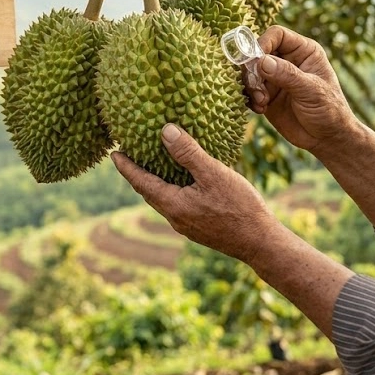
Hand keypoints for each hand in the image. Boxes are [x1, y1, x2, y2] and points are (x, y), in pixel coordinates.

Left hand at [112, 123, 280, 263]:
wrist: (261, 243)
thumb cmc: (239, 207)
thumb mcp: (213, 173)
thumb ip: (188, 153)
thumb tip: (165, 131)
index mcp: (173, 205)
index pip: (141, 182)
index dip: (126, 167)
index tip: (114, 153)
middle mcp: (175, 218)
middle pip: (149, 192)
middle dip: (138, 174)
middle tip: (130, 156)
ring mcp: (187, 225)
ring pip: (164, 199)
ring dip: (155, 182)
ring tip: (153, 165)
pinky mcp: (199, 227)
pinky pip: (177, 204)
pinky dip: (172, 189)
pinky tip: (183, 181)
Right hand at [247, 25, 357, 154]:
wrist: (328, 139)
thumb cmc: (330, 110)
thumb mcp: (312, 91)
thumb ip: (288, 75)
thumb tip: (261, 61)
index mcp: (304, 51)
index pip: (277, 35)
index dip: (263, 43)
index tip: (256, 61)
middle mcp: (287, 60)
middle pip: (258, 52)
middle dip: (253, 70)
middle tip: (257, 88)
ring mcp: (275, 78)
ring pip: (250, 72)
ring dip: (251, 86)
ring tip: (262, 102)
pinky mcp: (266, 94)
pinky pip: (249, 90)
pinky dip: (249, 98)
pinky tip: (260, 109)